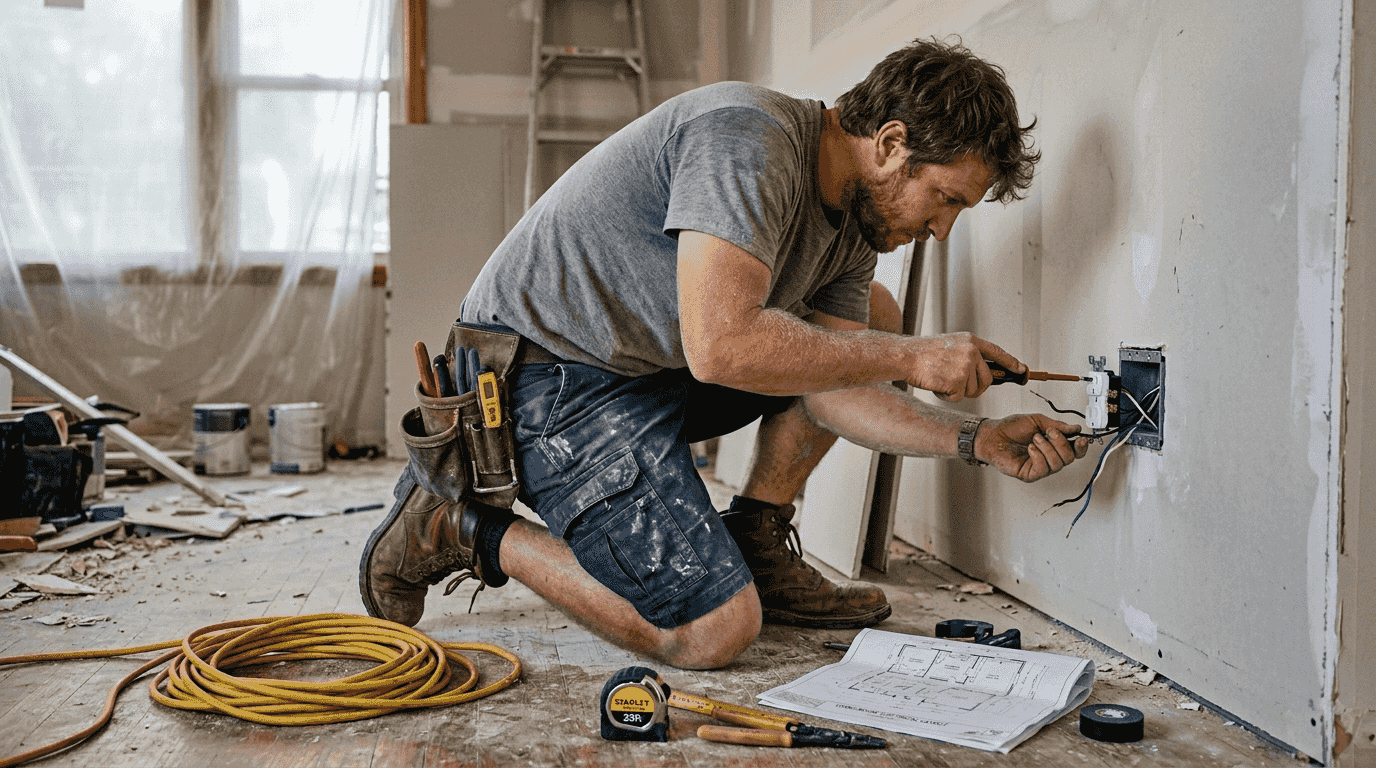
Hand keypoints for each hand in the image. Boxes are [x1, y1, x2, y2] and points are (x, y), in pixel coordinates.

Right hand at [907, 333, 1024, 401]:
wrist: (906, 357)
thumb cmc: (923, 354)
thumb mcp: (950, 346)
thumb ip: (968, 356)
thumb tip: (982, 373)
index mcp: (970, 341)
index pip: (998, 353)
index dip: (1011, 363)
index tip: (1022, 370)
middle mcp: (971, 352)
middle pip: (987, 379)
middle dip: (976, 388)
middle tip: (957, 385)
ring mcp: (965, 366)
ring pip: (973, 390)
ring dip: (957, 391)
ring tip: (941, 379)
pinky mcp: (957, 380)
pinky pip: (959, 397)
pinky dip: (947, 396)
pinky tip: (937, 384)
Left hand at [975, 413, 1088, 481]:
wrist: (992, 434)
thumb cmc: (1010, 428)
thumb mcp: (1037, 421)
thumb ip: (1057, 425)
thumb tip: (1075, 428)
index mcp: (1053, 445)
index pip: (1075, 451)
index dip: (1081, 446)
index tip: (1081, 438)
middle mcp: (1049, 457)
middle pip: (1070, 458)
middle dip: (1061, 443)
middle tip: (1049, 432)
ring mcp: (1040, 467)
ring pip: (1058, 464)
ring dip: (1048, 448)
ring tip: (1035, 438)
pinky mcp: (1030, 474)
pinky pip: (1043, 469)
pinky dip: (1039, 456)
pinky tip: (1030, 448)